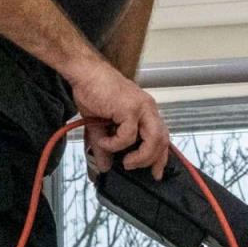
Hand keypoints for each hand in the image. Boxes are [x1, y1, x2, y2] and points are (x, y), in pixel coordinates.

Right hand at [68, 58, 170, 178]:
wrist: (85, 73)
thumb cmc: (94, 92)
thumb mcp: (100, 126)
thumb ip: (105, 147)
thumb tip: (104, 166)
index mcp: (145, 111)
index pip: (162, 137)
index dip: (161, 157)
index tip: (156, 173)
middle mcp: (148, 109)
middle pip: (162, 140)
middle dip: (152, 160)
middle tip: (134, 167)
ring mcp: (141, 108)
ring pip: (153, 140)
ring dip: (140, 156)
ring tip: (125, 161)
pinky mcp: (130, 108)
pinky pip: (129, 135)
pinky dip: (116, 144)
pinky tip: (103, 141)